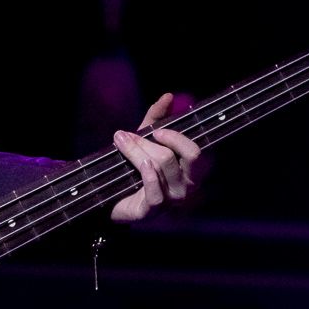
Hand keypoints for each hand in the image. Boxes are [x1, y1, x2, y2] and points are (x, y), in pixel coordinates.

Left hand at [109, 92, 201, 221]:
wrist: (113, 198)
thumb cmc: (136, 168)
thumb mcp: (146, 140)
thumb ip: (157, 118)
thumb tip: (168, 96)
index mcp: (191, 170)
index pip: (195, 151)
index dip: (177, 137)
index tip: (156, 131)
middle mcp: (188, 187)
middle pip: (180, 157)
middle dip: (150, 141)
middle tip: (127, 135)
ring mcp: (173, 201)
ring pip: (161, 166)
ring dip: (137, 151)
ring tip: (121, 142)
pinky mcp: (154, 212)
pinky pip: (156, 193)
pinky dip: (148, 176)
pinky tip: (139, 165)